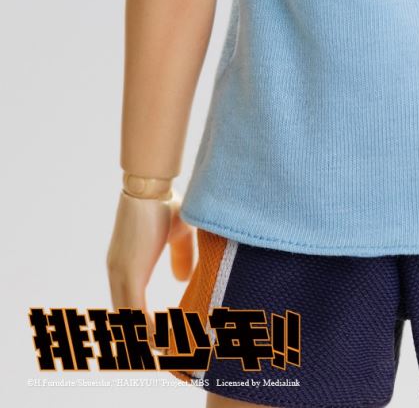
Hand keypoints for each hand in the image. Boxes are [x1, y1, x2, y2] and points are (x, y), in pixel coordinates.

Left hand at [106, 190, 194, 349]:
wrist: (151, 186)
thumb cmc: (164, 203)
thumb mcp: (178, 232)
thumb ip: (180, 254)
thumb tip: (183, 278)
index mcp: (127, 265)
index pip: (129, 304)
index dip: (143, 323)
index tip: (162, 336)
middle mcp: (118, 273)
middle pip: (125, 318)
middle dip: (143, 337)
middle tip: (166, 350)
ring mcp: (120, 274)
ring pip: (128, 319)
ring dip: (146, 337)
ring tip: (168, 348)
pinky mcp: (127, 272)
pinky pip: (133, 311)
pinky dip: (146, 328)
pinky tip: (162, 337)